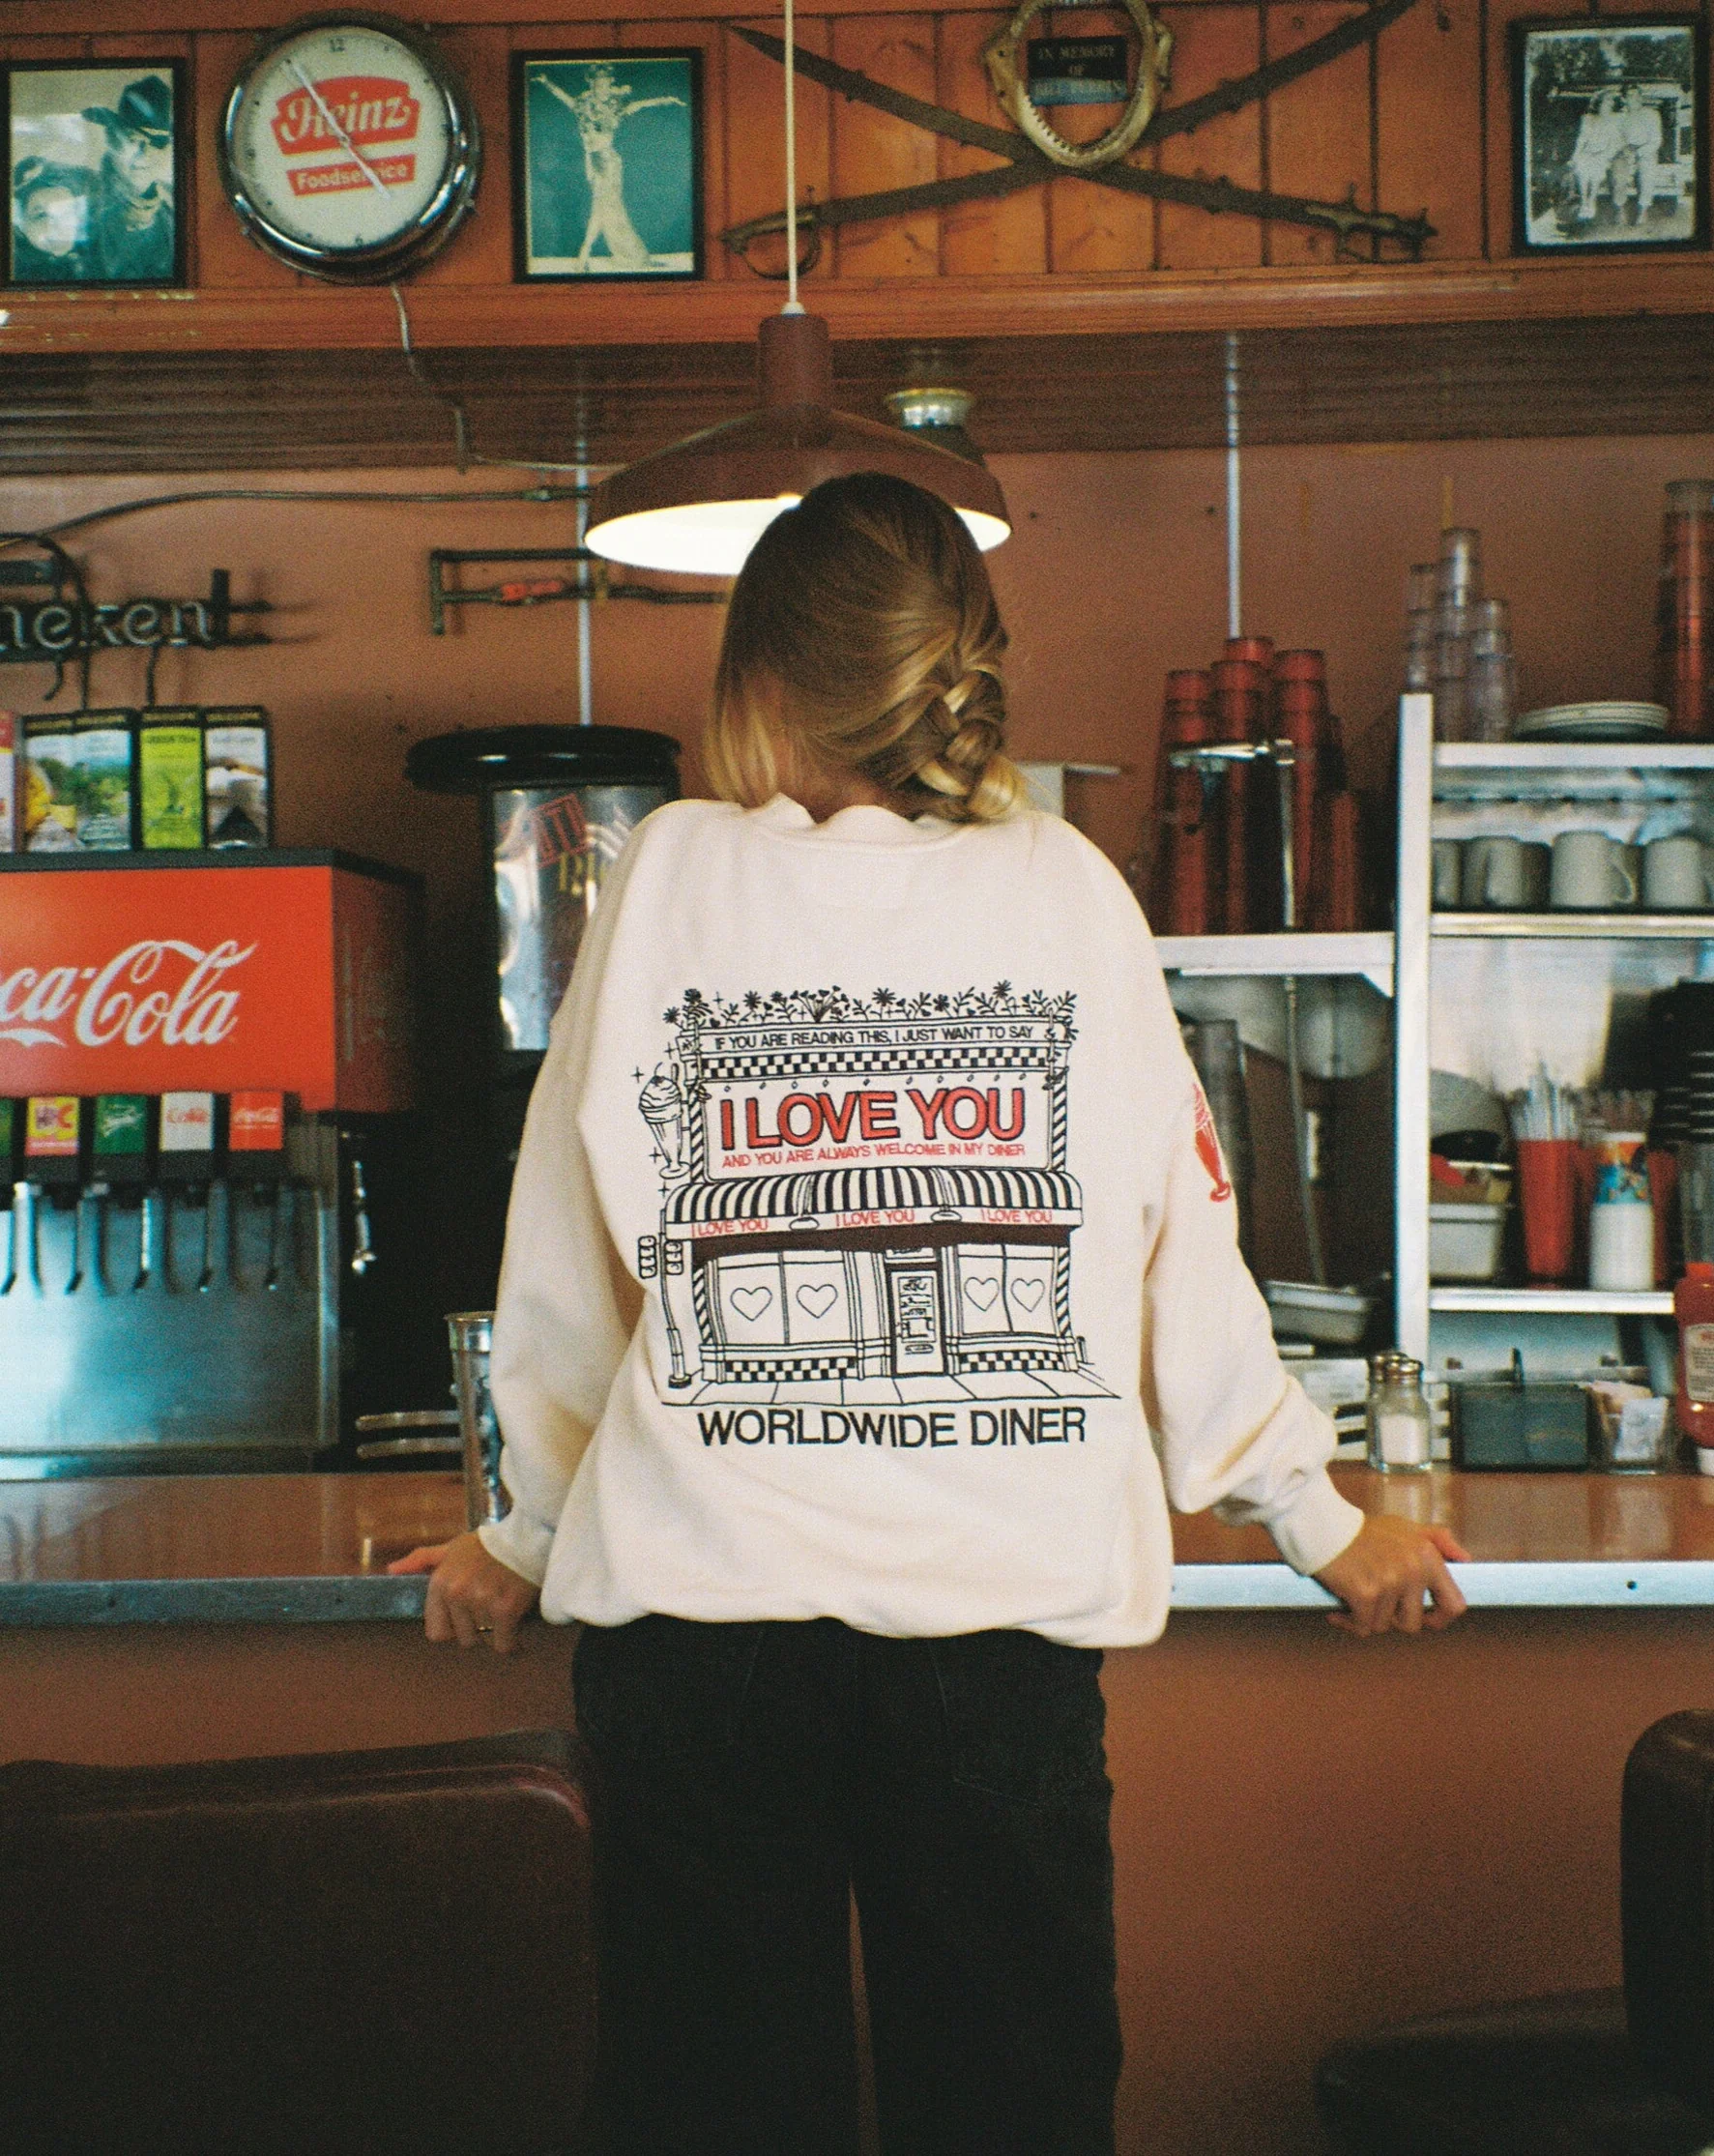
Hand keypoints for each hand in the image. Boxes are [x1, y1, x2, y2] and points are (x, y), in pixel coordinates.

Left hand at [387, 1531, 539, 1652]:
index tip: (467, 1616)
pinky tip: (517, 1625)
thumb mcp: (451, 1549)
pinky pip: (504, 1644)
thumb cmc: (487, 1546)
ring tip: (505, 1609)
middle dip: (478, 1628)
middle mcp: (457, 1594)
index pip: (436, 1633)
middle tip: (491, 1607)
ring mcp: (481, 1602)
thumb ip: (421, 1560)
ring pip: (485, 1641)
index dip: (454, 1628)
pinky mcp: (505, 1609)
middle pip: (464, 1638)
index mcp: (440, 1584)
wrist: (528, 1538)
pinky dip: (512, 1640)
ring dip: (497, 1631)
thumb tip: (391, 1570)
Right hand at [1313, 1514, 1470, 1636]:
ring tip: (1354, 1597)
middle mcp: (1414, 1569)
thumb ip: (1438, 1540)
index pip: (1454, 1604)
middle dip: (1393, 1619)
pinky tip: (1339, 1610)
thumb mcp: (1406, 1527)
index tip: (1425, 1620)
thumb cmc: (1364, 1530)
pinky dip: (1349, 1621)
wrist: (1323, 1526)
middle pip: (1413, 1623)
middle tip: (1376, 1602)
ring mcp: (1390, 1582)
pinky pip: (1363, 1626)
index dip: (1440, 1619)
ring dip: (1367, 1617)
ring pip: (1383, 1625)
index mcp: (1429, 1556)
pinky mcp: (1365, 1592)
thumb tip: (1466, 1559)